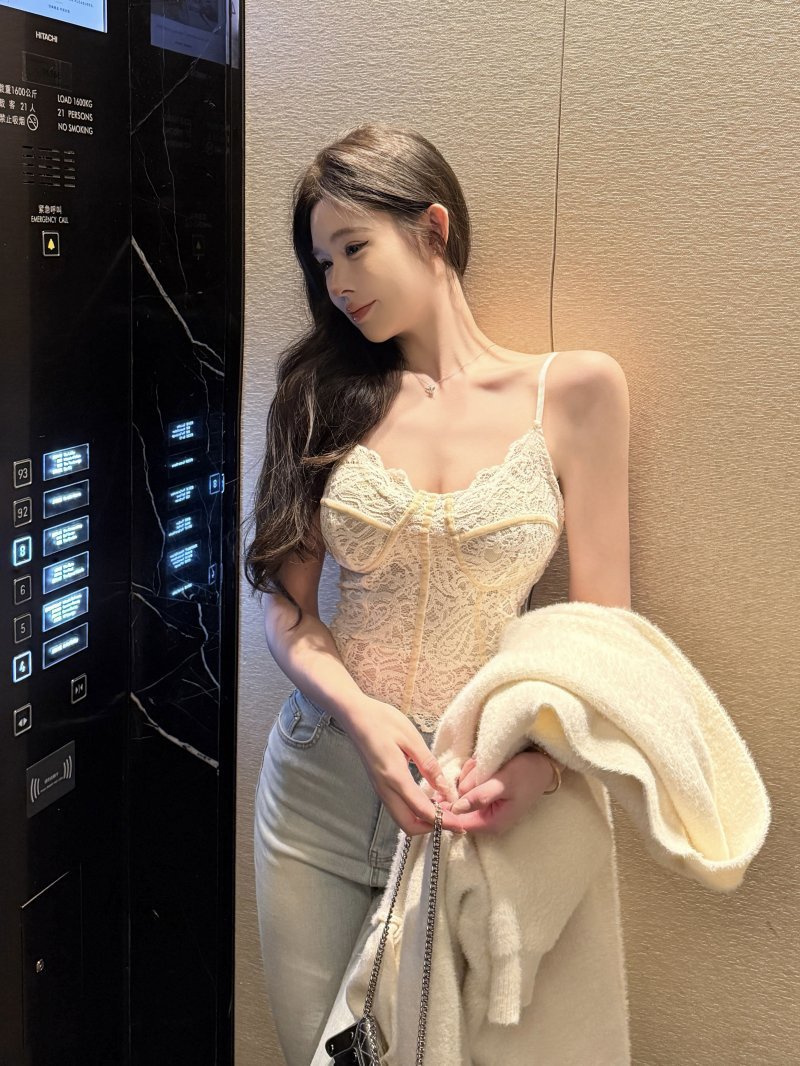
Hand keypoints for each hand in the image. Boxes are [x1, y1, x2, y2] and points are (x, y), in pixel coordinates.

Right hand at [347, 698, 466, 837]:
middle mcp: (385, 790)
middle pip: (409, 825)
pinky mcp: (380, 786)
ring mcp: (381, 789)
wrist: (355, 716)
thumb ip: (429, 766)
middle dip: (432, 828)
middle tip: (452, 817)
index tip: (461, 825)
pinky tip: (429, 799)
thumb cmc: (383, 721)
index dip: (443, 821)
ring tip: (444, 808)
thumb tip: (447, 790)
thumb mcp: (411, 738)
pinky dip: (415, 812)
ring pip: (402, 819)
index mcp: (395, 777)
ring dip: (423, 821)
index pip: (421, 810)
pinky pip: (399, 808)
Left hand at [434, 750, 557, 835]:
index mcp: (491, 823)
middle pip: (457, 804)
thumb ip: (479, 797)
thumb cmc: (526, 774)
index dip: (446, 807)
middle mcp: (485, 819)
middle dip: (463, 784)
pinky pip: (468, 784)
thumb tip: (455, 809)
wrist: (543, 764)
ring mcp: (484, 806)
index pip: (458, 823)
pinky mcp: (484, 795)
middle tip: (477, 768)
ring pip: (461, 791)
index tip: (442, 789)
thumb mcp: (502, 783)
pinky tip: (483, 764)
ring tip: (484, 765)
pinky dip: (472, 772)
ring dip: (469, 775)